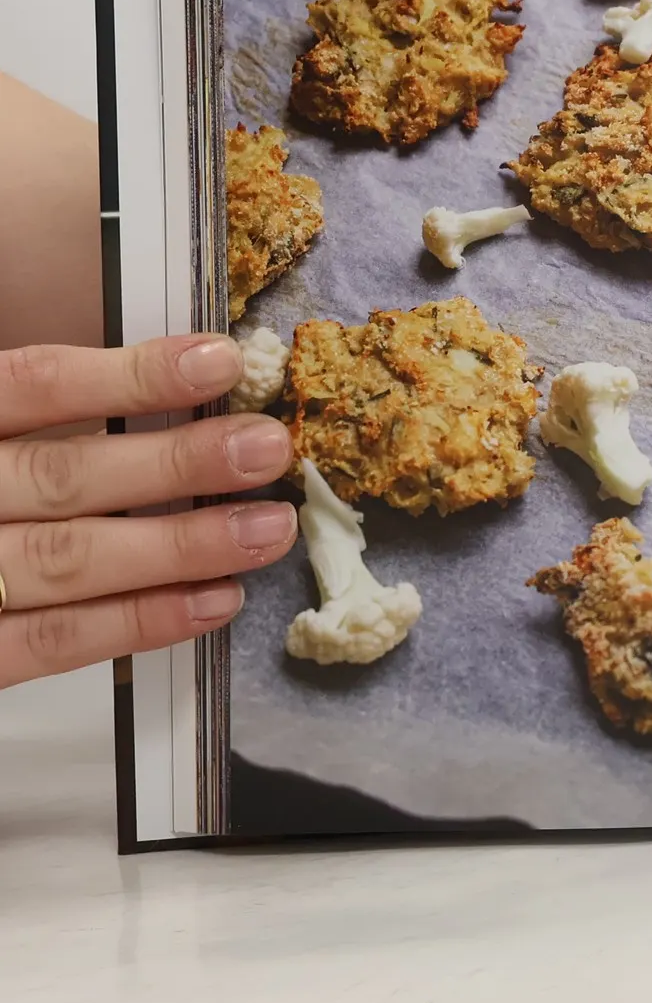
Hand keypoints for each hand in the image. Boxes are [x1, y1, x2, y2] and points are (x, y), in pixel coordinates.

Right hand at [0, 335, 295, 687]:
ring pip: (66, 561)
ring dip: (179, 548)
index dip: (130, 374)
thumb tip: (177, 371)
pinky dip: (138, 621)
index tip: (221, 361)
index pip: (33, 385)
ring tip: (266, 529)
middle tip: (267, 450)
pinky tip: (214, 600)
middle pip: (62, 477)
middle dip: (174, 465)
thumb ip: (35, 403)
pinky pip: (48, 642)